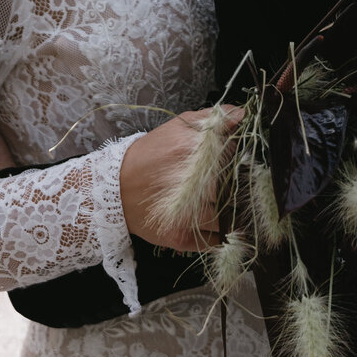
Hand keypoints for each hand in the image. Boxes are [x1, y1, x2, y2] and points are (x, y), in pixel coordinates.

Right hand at [120, 107, 241, 251]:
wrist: (115, 188)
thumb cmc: (150, 155)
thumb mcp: (179, 126)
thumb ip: (214, 118)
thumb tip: (242, 115)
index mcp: (195, 151)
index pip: (237, 156)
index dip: (237, 160)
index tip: (231, 162)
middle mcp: (193, 184)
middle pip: (237, 188)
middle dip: (235, 187)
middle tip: (223, 186)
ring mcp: (188, 215)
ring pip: (231, 218)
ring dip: (230, 213)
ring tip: (215, 204)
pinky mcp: (181, 237)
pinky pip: (217, 240)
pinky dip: (219, 234)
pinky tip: (209, 222)